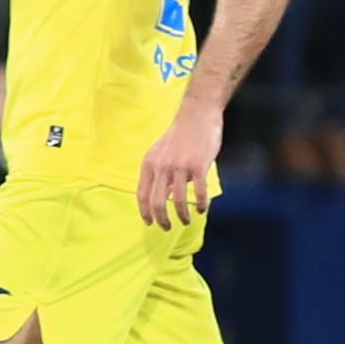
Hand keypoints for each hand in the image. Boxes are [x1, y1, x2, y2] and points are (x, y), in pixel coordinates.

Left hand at [138, 99, 220, 226]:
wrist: (197, 115)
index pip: (141, 194)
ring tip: (186, 221)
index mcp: (149, 163)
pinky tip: (203, 209)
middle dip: (161, 219)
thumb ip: (159, 173)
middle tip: (167, 228)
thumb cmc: (180, 136)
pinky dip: (201, 204)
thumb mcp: (161, 153)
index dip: (144, 212)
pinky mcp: (198, 166)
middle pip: (156, 202)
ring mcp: (179, 166)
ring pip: (177, 200)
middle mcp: (161, 166)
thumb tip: (161, 197)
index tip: (149, 223)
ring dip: (182, 215)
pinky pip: (198, 192)